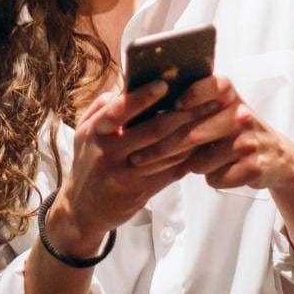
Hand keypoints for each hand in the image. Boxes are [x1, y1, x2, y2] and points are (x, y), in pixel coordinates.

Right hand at [48, 79, 223, 252]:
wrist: (81, 209)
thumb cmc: (87, 161)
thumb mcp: (84, 133)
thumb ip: (102, 108)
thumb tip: (125, 85)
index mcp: (95, 131)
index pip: (119, 110)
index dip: (142, 97)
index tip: (165, 84)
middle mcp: (109, 152)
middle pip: (152, 131)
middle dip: (183, 114)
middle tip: (207, 101)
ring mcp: (125, 174)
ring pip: (166, 152)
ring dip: (191, 135)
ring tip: (211, 120)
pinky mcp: (139, 191)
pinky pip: (169, 172)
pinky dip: (186, 158)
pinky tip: (201, 146)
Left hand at [124, 73, 293, 193]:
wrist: (275, 157)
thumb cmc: (231, 131)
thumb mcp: (218, 110)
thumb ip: (190, 106)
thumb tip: (141, 108)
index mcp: (231, 94)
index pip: (211, 86)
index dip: (192, 95)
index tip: (174, 105)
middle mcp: (242, 114)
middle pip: (194, 134)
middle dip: (161, 149)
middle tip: (136, 159)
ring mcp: (250, 141)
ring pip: (200, 162)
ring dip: (190, 167)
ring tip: (194, 163)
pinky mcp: (255, 167)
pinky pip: (216, 178)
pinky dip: (212, 178)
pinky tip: (220, 172)